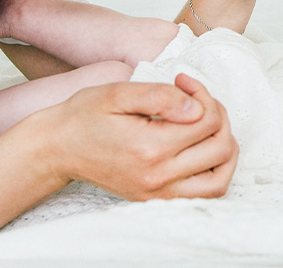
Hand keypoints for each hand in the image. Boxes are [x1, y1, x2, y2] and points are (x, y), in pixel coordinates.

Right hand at [30, 74, 236, 199]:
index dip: (202, 94)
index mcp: (150, 147)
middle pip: (220, 147)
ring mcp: (159, 193)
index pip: (206, 120)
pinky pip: (205, 194)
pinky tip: (204, 150)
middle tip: (198, 100)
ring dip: (225, 148)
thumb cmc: (84, 117)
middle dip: (218, 116)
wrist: (57, 149)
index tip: (183, 82)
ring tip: (210, 126)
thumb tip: (195, 108)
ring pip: (220, 178)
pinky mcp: (157, 200)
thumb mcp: (117, 93)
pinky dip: (215, 172)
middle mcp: (158, 177)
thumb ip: (159, 96)